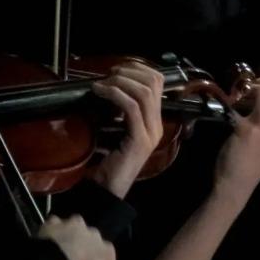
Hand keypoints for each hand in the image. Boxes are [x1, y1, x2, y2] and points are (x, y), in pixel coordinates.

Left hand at [89, 62, 164, 198]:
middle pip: (154, 84)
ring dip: (120, 82)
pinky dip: (115, 95)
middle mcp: (158, 124)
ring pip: (144, 93)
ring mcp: (151, 132)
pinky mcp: (139, 140)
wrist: (107, 190)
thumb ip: (121, 112)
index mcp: (155, 120)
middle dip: (130, 72)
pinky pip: (132, 109)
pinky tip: (101, 93)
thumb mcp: (117, 130)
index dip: (139, 69)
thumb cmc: (108, 161)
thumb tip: (110, 87)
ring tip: (101, 84)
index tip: (117, 69)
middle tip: (108, 74)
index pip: (158, 83)